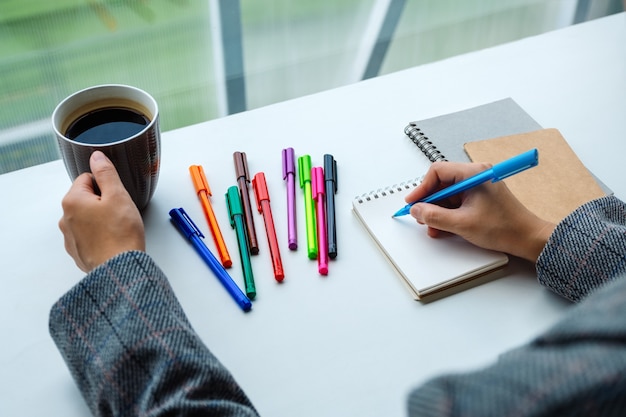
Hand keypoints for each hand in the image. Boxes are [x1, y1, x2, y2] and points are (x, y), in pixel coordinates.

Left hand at [59, 151, 144, 271]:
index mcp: (72, 200)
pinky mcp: (77, 251)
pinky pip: (89, 235)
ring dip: (101, 219)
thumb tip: (96, 156)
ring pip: (88, 217)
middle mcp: (65, 218)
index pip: (88, 178)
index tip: (117, 197)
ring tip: (118, 229)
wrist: (119, 268)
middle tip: (120, 213)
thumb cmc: (120, 234)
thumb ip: (106, 172)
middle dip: (103, 202)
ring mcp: (70, 237)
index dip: (107, 185)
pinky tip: (113, 240)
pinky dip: (99, 235)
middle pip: (87, 198)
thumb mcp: (118, 195)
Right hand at [404, 161, 554, 262]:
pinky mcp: (480, 198)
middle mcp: (475, 176)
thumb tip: (417, 210)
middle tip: (420, 216)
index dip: (422, 188)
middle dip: (429, 202)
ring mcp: (478, 187)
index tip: (413, 202)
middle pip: (441, 183)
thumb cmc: (504, 227)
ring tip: (433, 227)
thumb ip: (435, 216)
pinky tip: (443, 227)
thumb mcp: (462, 224)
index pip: (438, 172)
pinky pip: (457, 202)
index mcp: (473, 174)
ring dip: (438, 211)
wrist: (527, 238)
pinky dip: (448, 214)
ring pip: (448, 195)